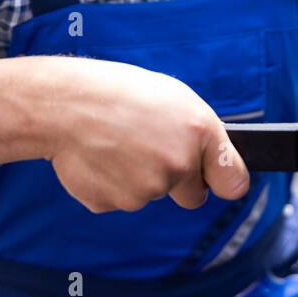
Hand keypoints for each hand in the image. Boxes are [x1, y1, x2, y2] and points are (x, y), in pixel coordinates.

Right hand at [0, 55, 249, 212]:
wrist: (64, 104)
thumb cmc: (119, 92)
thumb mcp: (172, 97)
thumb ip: (199, 134)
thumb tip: (213, 163)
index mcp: (198, 132)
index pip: (233, 181)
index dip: (223, 181)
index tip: (218, 181)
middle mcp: (178, 165)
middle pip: (193, 196)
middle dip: (178, 181)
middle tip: (149, 149)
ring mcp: (146, 189)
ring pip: (151, 194)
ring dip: (138, 176)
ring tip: (117, 142)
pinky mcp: (114, 203)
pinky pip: (119, 199)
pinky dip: (110, 183)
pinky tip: (99, 155)